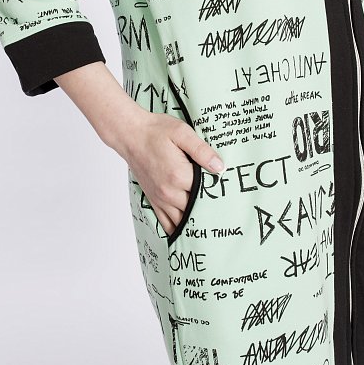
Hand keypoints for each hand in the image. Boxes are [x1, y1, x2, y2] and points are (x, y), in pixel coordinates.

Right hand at [123, 110, 224, 237]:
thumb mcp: (182, 133)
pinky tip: (188, 234)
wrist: (130, 134)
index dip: (221, 194)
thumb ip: (202, 151)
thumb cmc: (155, 131)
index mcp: (179, 175)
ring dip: (196, 223)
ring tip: (213, 226)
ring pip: (182, 221)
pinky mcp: (153, 200)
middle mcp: (169, 191)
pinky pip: (166, 223)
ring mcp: (160, 198)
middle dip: (211, 211)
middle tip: (228, 213)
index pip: (207, 192)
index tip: (233, 196)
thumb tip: (220, 167)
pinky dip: (178, 229)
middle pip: (197, 210)